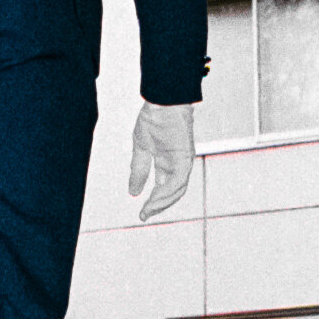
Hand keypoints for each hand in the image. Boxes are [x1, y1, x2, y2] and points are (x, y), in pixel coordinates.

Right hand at [128, 101, 194, 220]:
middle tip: (144, 216)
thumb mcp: (141, 148)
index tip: (142, 213)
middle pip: (172, 192)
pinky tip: (155, 198)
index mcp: (167, 162)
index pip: (163, 187)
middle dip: (158, 206)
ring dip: (162, 202)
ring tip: (148, 210)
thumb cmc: (153, 118)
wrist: (161, 102)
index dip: (153, 201)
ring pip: (176, 190)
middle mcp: (177, 165)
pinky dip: (167, 192)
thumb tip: (133, 191)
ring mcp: (183, 162)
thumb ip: (139, 170)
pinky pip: (178, 181)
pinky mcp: (185, 158)